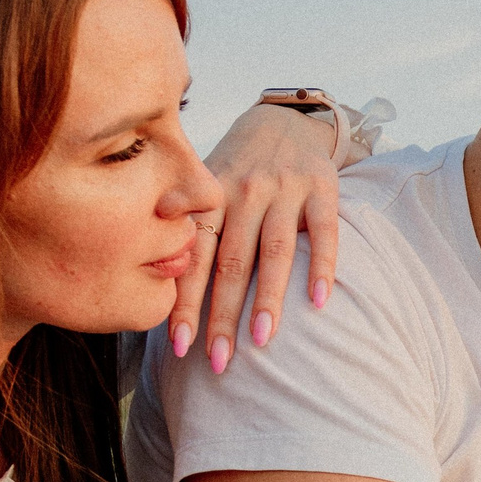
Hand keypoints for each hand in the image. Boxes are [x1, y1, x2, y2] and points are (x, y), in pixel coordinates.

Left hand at [171, 101, 364, 373]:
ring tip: (261, 340)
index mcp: (211, 197)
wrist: (284, 120)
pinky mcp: (322, 187)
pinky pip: (323, 232)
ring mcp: (284, 189)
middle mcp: (244, 192)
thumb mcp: (204, 185)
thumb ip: (186, 222)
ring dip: (268, 299)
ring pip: (274, 251)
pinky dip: (322, 266)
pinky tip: (318, 302)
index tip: (179, 346)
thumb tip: (157, 262)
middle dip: (223, 315)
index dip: (185, 303)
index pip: (195, 259)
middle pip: (232, 263)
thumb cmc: (237, 169)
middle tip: (219, 361)